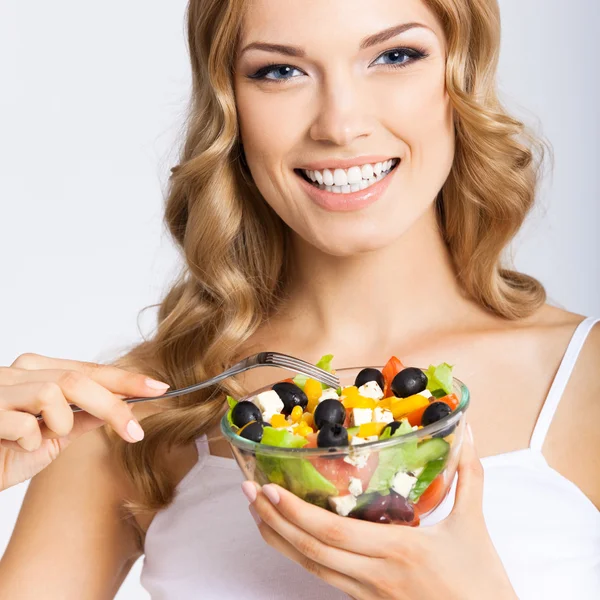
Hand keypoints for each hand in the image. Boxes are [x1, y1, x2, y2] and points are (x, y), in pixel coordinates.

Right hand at [0, 353, 169, 490]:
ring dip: (61, 423)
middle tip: (135, 431)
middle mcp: (18, 372)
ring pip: (55, 392)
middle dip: (114, 405)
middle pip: (78, 378)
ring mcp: (0, 388)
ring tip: (46, 438)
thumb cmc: (3, 452)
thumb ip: (82, 417)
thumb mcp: (52, 436)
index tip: (160, 388)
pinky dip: (32, 438)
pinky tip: (19, 445)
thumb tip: (123, 408)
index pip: (89, 370)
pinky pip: (26, 422)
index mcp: (37, 372)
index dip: (126, 379)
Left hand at [242, 423, 517, 599]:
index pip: (333, 532)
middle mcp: (375, 575)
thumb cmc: (481, 584)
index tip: (269, 489)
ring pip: (312, 569)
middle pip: (311, 550)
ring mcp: (368, 595)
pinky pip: (325, 580)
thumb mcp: (474, 527)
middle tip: (248, 493)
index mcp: (399, 550)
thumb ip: (468, 477)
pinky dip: (301, 559)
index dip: (295, 513)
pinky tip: (289, 542)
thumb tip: (470, 435)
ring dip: (280, 541)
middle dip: (274, 521)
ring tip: (257, 515)